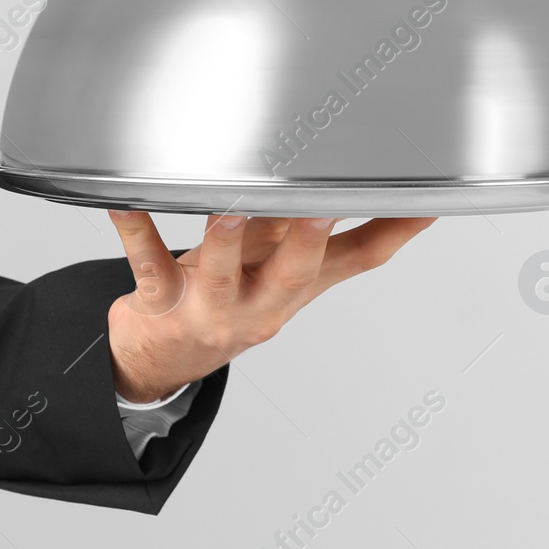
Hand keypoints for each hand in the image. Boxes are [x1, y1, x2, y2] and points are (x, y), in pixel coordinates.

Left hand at [104, 211, 437, 402]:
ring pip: (220, 275)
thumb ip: (321, 232)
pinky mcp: (160, 301)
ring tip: (228, 211)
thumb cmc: (227, 300)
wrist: (161, 359)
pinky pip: (148, 265)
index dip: (394, 231)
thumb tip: (364, 189)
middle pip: (294, 274)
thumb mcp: (282, 272)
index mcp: (296, 287)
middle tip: (323, 205)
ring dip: (224, 242)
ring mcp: (209, 306)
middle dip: (310, 240)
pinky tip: (126, 202)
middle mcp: (259, 302)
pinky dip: (136, 230)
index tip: (423, 198)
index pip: (357, 260)